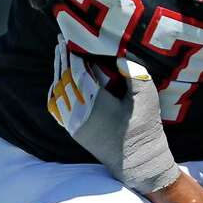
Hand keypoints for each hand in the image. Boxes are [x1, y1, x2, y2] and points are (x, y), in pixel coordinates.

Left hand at [46, 37, 179, 192]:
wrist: (138, 164)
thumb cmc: (144, 131)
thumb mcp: (147, 100)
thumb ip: (136, 76)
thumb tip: (122, 57)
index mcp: (95, 105)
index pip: (78, 73)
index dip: (74, 55)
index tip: (71, 38)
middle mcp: (79, 115)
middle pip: (64, 81)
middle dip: (63, 60)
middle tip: (61, 41)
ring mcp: (74, 125)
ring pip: (58, 93)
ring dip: (58, 73)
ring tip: (59, 56)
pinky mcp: (75, 132)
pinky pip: (57, 109)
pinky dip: (55, 92)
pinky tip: (57, 83)